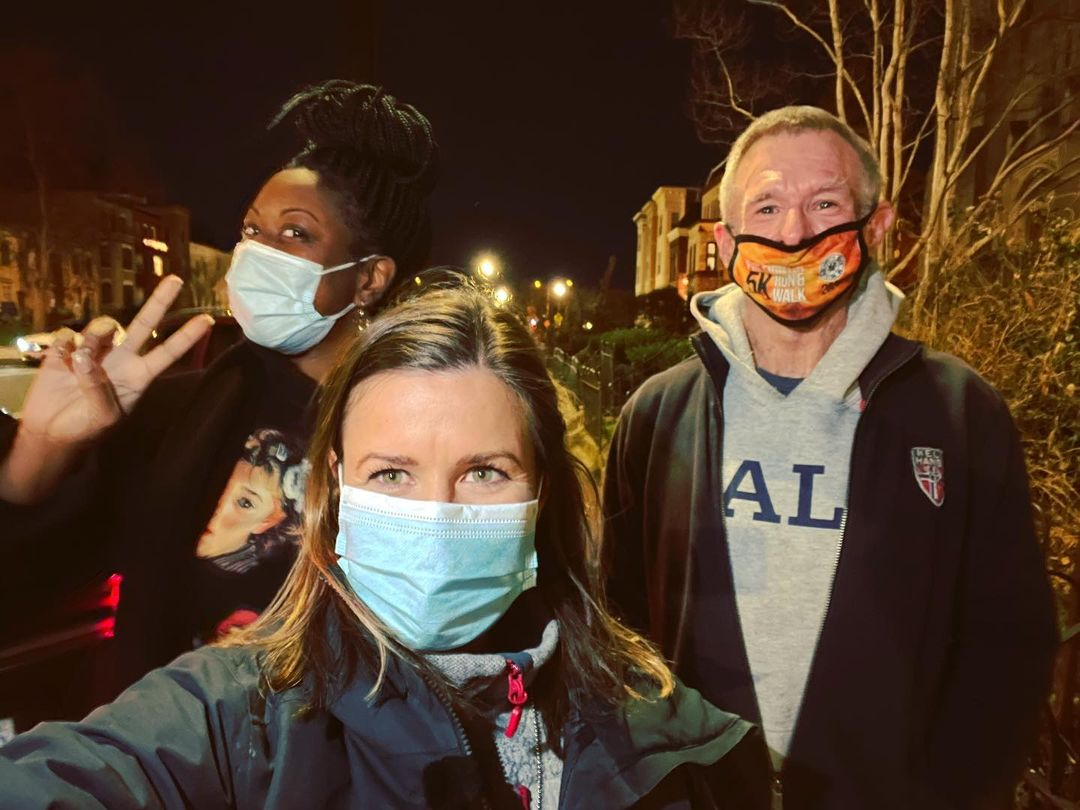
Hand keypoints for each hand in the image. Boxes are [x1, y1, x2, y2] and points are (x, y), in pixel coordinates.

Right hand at [18, 276, 212, 446]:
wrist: (51, 432)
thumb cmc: (85, 427)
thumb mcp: (102, 416)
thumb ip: (98, 388)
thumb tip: (85, 357)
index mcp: (138, 376)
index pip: (168, 353)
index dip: (186, 337)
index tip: (208, 321)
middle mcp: (121, 358)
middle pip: (144, 324)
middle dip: (160, 302)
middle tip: (177, 280)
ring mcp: (95, 351)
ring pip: (102, 327)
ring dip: (92, 340)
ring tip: (79, 361)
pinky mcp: (66, 349)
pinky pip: (69, 334)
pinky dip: (65, 345)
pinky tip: (60, 360)